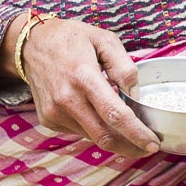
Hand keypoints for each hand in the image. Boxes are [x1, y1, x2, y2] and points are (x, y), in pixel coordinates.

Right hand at [0, 14, 159, 158]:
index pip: (115, 115)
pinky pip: (78, 131)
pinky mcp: (48, 119)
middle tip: (147, 146)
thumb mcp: (104, 39)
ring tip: (124, 124)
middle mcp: (66, 99)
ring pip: (92, 136)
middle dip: (130, 147)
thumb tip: (135, 96)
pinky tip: (95, 111)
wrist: (32, 43)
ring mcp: (55, 112)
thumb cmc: (71, 38)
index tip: (153, 142)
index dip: (136, 133)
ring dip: (113, 136)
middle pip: (104, 136)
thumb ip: (124, 67)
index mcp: (84, 76)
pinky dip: (93, 127)